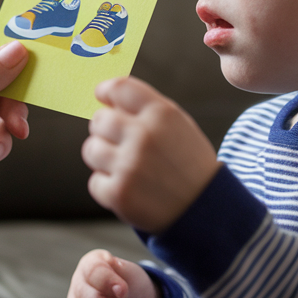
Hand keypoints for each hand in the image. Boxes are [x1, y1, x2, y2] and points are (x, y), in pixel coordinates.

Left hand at [82, 77, 219, 232]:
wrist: (206, 210)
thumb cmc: (188, 164)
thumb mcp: (179, 126)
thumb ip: (146, 109)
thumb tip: (106, 98)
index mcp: (161, 114)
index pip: (119, 88)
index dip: (106, 91)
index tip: (102, 97)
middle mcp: (144, 136)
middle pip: (99, 120)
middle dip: (106, 130)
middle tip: (122, 143)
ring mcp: (129, 166)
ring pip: (91, 150)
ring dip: (104, 158)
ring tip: (127, 167)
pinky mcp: (119, 193)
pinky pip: (95, 181)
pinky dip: (108, 186)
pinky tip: (131, 188)